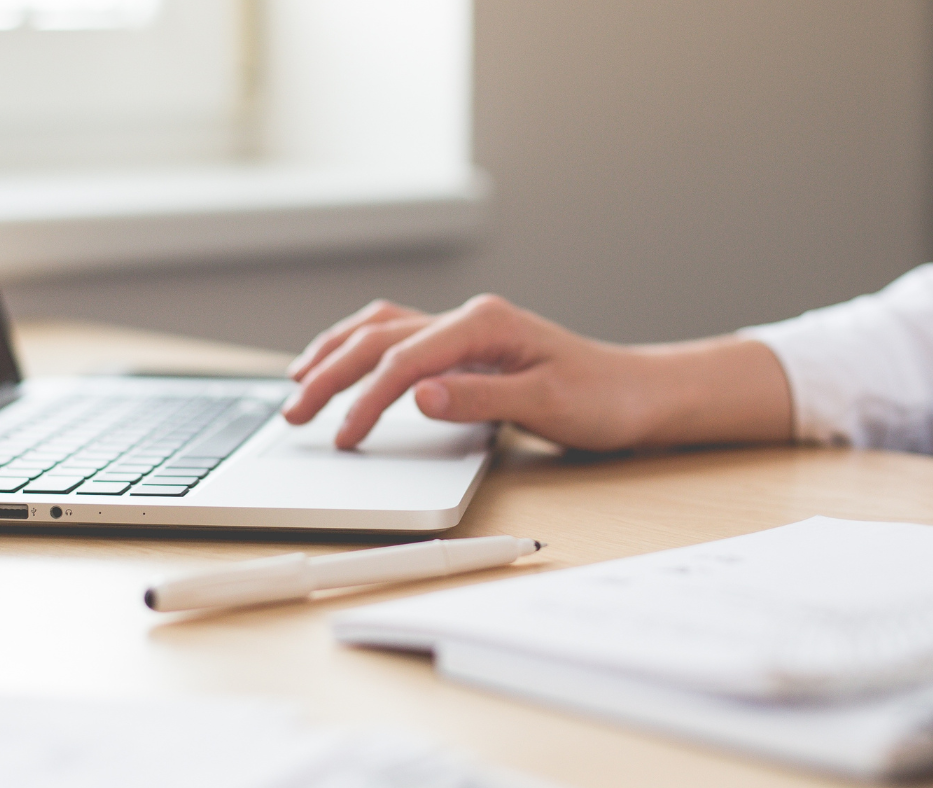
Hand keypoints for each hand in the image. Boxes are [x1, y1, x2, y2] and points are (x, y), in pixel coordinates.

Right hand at [280, 294, 792, 450]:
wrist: (639, 393)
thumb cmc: (603, 400)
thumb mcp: (547, 405)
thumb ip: (479, 399)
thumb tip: (417, 396)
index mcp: (485, 325)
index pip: (404, 360)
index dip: (366, 400)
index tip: (343, 438)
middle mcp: (469, 319)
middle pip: (379, 339)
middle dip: (329, 374)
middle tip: (294, 414)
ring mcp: (465, 330)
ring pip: (380, 329)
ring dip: (335, 353)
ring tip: (297, 382)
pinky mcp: (465, 348)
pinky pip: (398, 338)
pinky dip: (360, 350)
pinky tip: (342, 365)